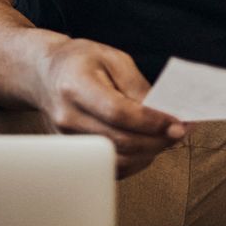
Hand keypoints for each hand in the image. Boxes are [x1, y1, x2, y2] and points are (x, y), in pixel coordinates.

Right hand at [38, 38, 183, 178]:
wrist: (45, 75)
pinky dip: (135, 161)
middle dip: (157, 140)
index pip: (118, 113)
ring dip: (149, 153)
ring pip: (118, 159)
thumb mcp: (113, 59)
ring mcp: (68, 139)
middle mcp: (68, 116)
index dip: (151, 122)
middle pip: (120, 141)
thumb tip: (165, 113)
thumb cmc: (80, 62)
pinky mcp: (74, 152)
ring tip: (166, 138)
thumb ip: (138, 86)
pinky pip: (111, 167)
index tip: (177, 124)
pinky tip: (148, 146)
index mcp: (75, 86)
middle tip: (180, 132)